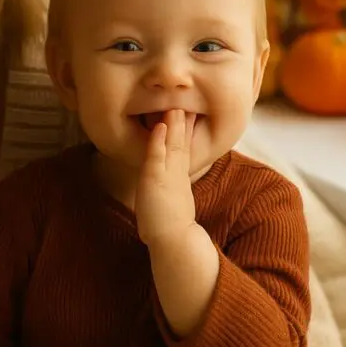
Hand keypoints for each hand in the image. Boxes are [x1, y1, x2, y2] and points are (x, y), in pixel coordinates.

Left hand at [134, 111, 197, 244]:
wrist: (174, 241)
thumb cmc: (171, 229)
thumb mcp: (174, 206)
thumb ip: (173, 195)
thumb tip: (173, 195)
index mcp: (179, 179)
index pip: (183, 151)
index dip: (185, 134)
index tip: (189, 117)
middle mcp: (175, 174)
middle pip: (181, 144)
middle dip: (183, 124)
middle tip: (186, 105)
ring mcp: (166, 176)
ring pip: (172, 145)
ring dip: (173, 126)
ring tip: (176, 107)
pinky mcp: (155, 180)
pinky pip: (157, 155)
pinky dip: (158, 140)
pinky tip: (160, 127)